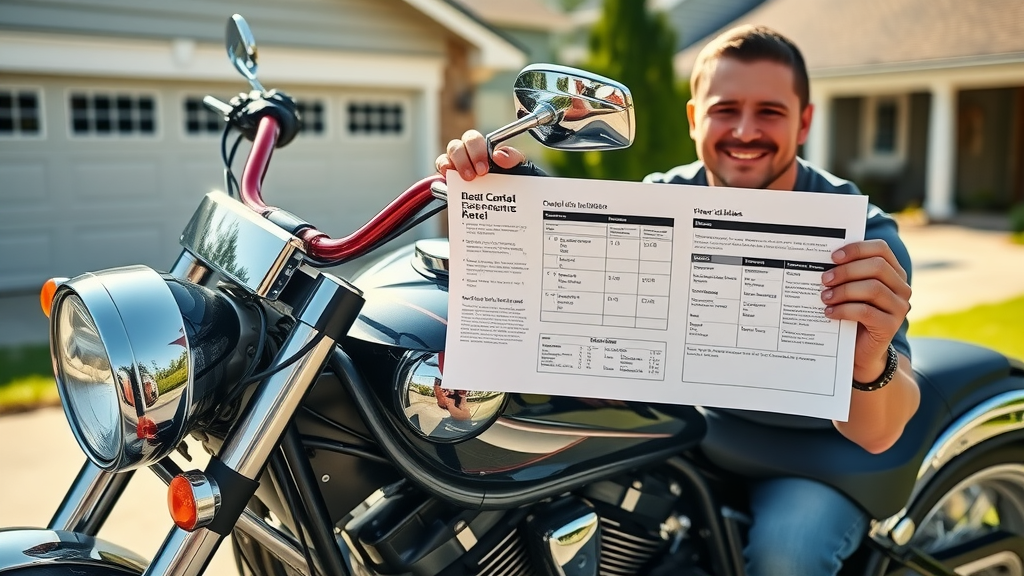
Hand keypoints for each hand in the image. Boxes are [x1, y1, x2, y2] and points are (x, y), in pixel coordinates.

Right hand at [434, 130, 525, 180]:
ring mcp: (455, 165)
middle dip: (464, 160)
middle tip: (476, 175)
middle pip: (456, 146)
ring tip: (466, 180)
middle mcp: (466, 153)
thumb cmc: (511, 180)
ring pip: (446, 157)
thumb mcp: (519, 168)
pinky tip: (448, 178)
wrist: (508, 201)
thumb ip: (513, 158)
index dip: (476, 150)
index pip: (472, 139)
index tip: (484, 168)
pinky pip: (440, 171)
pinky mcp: (447, 179)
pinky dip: (442, 172)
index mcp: (481, 148)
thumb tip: (499, 155)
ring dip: (454, 165)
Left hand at [821, 239, 910, 382]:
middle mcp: (901, 288)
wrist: (860, 351)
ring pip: (873, 288)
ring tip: (824, 297)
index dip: (857, 249)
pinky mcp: (890, 326)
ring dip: (843, 290)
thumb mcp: (851, 292)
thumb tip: (822, 261)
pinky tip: (829, 312)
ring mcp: (899, 307)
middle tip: (824, 279)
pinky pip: (866, 312)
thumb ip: (846, 275)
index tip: (833, 256)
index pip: (881, 249)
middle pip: (877, 267)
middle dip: (846, 270)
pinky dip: (844, 310)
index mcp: (893, 273)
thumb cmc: (853, 315)